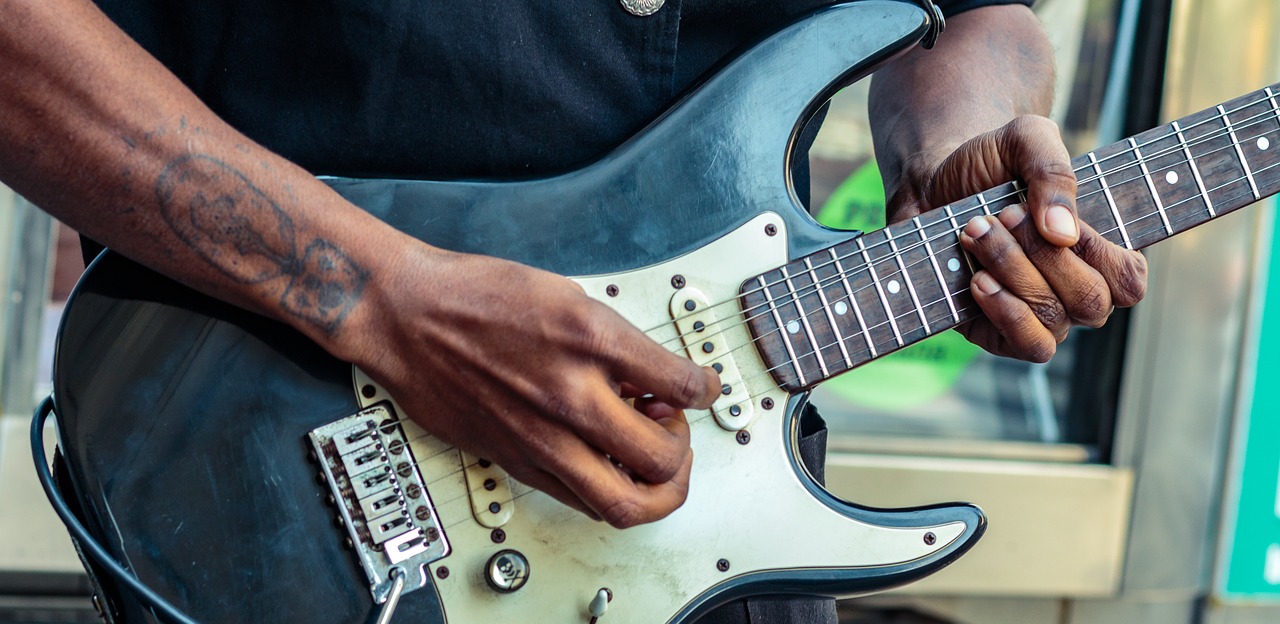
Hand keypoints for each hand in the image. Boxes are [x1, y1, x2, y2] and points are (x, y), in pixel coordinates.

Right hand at [340, 245, 720, 527]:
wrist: (408, 317)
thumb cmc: (477, 296)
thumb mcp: (566, 295)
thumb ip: (615, 342)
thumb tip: (649, 381)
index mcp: (590, 340)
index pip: (682, 385)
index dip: (705, 389)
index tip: (703, 388)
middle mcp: (570, 395)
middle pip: (663, 456)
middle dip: (682, 446)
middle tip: (672, 426)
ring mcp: (542, 437)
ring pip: (625, 503)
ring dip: (654, 487)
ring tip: (646, 460)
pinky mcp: (517, 461)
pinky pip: (580, 501)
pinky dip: (607, 489)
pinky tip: (603, 460)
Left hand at [886, 115, 1147, 360]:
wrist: (930, 181)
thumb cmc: (989, 162)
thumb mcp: (1025, 140)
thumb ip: (1054, 172)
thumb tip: (1063, 234)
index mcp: (1096, 251)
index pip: (1128, 280)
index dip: (1098, 253)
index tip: (1056, 218)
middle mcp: (1072, 290)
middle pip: (1090, 301)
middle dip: (1044, 255)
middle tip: (1005, 214)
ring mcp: (1036, 314)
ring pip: (1052, 317)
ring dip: (1014, 271)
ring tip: (977, 232)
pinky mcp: (995, 331)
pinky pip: (1026, 346)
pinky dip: (1007, 314)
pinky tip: (978, 280)